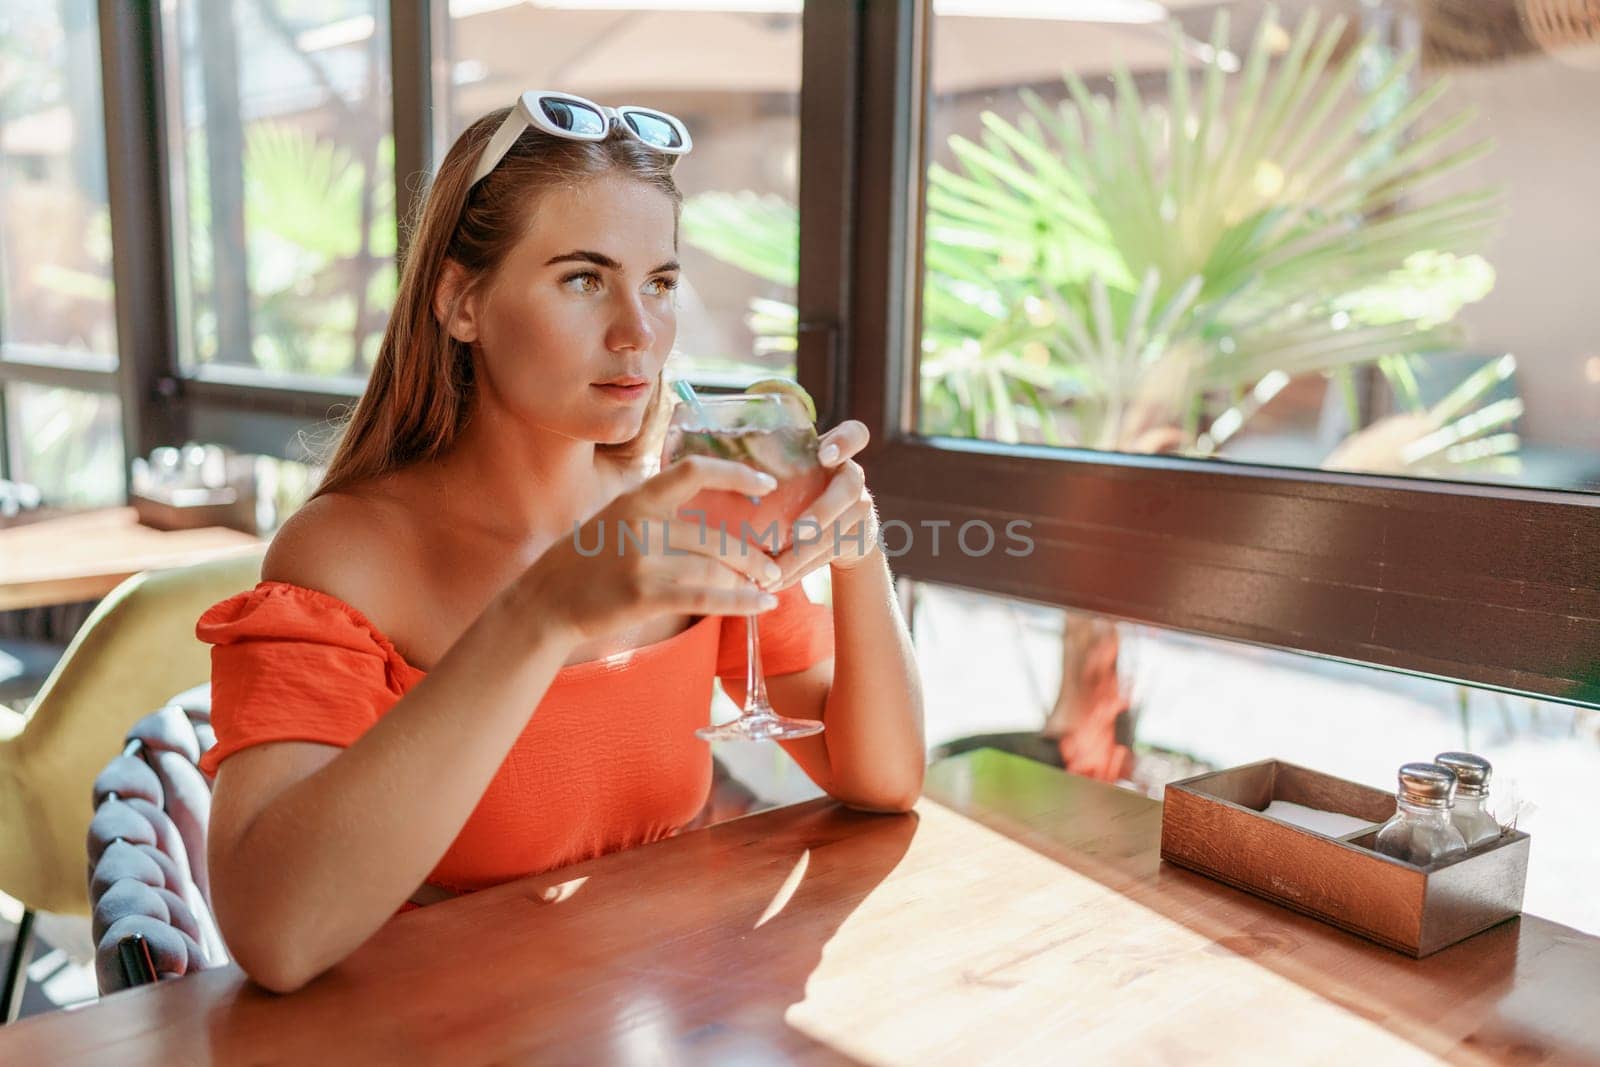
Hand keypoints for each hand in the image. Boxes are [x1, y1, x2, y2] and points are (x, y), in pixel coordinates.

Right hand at [510, 455, 784, 645]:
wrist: (544, 603)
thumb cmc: (585, 565)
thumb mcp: (615, 521)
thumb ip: (656, 516)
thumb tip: (710, 526)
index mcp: (636, 498)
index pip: (693, 472)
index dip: (735, 474)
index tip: (767, 485)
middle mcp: (641, 523)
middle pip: (714, 536)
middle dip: (751, 553)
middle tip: (773, 566)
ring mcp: (641, 559)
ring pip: (714, 568)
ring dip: (749, 580)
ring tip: (770, 587)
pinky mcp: (643, 594)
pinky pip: (705, 596)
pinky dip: (741, 602)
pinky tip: (763, 606)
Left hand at [772, 419, 879, 590]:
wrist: (844, 528)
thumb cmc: (801, 490)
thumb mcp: (793, 473)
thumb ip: (771, 467)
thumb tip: (712, 472)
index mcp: (836, 454)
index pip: (855, 434)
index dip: (844, 442)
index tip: (825, 457)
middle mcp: (852, 478)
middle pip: (848, 491)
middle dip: (822, 513)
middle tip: (798, 532)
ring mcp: (860, 510)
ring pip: (835, 533)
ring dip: (802, 554)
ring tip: (772, 571)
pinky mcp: (858, 540)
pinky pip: (828, 556)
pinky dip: (799, 570)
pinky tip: (774, 581)